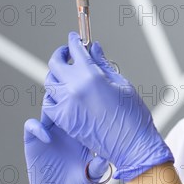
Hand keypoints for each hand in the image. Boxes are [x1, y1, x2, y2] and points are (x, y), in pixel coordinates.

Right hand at [24, 90, 109, 183]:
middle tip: (69, 102)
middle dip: (66, 99)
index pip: (81, 110)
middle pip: (63, 104)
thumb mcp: (91, 177)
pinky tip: (46, 137)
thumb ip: (97, 168)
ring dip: (50, 108)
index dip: (83, 104)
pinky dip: (37, 127)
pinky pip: (31, 127)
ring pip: (47, 110)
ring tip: (56, 118)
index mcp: (80, 133)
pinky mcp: (34, 144)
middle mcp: (64, 130)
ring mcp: (48, 135)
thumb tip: (105, 158)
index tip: (87, 104)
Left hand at [43, 32, 173, 180]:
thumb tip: (93, 48)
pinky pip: (50, 104)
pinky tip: (63, 95)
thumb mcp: (121, 84)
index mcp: (91, 76)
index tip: (74, 38)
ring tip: (66, 73)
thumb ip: (103, 64)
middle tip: (67, 53)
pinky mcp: (64, 121)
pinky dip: (53, 96)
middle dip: (61, 54)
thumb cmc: (133, 114)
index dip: (74, 41)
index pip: (75, 51)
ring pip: (50, 83)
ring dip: (56, 75)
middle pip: (56, 64)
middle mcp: (74, 89)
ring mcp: (66, 106)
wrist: (132, 145)